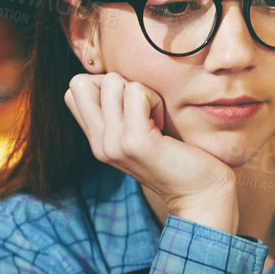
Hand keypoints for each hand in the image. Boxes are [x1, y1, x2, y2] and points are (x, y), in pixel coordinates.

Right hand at [65, 72, 236, 227]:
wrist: (200, 194)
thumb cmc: (178, 157)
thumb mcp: (138, 135)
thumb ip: (119, 114)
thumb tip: (113, 78)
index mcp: (97, 141)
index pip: (74, 91)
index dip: (102, 85)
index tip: (130, 105)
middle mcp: (98, 144)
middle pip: (80, 82)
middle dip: (116, 83)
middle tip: (141, 109)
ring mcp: (113, 144)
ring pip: (112, 82)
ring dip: (141, 91)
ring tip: (155, 118)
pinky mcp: (134, 141)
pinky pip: (136, 92)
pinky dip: (154, 99)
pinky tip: (163, 123)